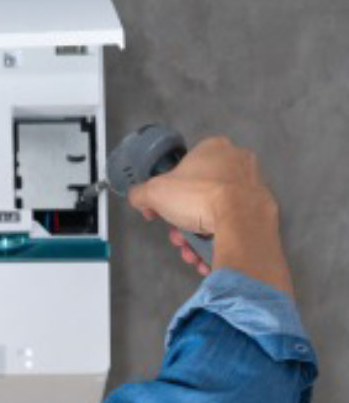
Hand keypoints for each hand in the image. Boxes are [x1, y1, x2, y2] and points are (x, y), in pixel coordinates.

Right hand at [127, 136, 289, 293]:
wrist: (240, 221)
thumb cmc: (199, 196)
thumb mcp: (153, 192)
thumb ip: (140, 194)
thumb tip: (139, 198)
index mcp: (213, 148)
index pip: (184, 169)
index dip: (168, 193)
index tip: (160, 210)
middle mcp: (238, 161)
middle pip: (199, 195)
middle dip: (183, 221)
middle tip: (177, 235)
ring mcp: (253, 185)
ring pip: (215, 212)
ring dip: (197, 235)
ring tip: (190, 251)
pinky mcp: (263, 208)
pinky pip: (232, 224)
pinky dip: (218, 240)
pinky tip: (206, 255)